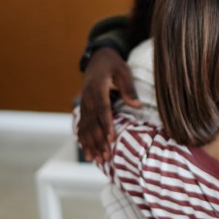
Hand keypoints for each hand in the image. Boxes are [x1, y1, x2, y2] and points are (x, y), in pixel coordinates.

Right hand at [78, 47, 138, 162]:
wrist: (97, 59)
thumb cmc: (113, 65)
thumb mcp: (123, 71)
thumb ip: (129, 88)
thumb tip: (137, 105)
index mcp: (97, 88)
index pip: (102, 109)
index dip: (106, 124)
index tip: (111, 138)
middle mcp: (87, 98)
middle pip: (92, 123)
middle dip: (98, 141)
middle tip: (105, 157)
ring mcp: (83, 104)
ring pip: (85, 127)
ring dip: (90, 144)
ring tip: (96, 160)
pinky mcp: (83, 108)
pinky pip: (81, 126)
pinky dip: (84, 140)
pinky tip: (87, 152)